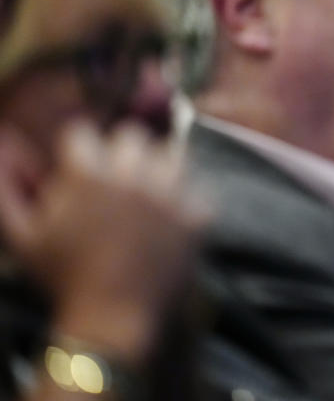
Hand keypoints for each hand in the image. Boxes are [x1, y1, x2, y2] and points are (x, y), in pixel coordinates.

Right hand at [0, 120, 207, 360]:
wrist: (112, 318)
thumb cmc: (62, 278)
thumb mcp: (23, 236)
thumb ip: (7, 191)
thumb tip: (2, 148)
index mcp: (87, 175)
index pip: (84, 132)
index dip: (81, 151)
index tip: (81, 169)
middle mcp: (131, 175)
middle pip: (132, 135)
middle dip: (121, 152)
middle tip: (116, 181)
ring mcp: (169, 193)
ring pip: (170, 154)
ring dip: (158, 168)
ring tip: (146, 195)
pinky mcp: (196, 214)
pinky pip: (198, 189)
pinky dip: (186, 200)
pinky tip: (170, 218)